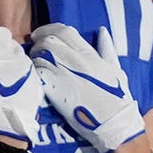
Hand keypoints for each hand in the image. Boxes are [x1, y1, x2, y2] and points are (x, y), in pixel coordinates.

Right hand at [0, 27, 42, 142]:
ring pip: (21, 59)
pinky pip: (28, 74)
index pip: (1, 33)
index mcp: (4, 53)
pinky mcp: (37, 86)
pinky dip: (20, 75)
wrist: (6, 127)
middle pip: (12, 45)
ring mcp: (32, 73)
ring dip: (11, 61)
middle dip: (1, 48)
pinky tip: (11, 86)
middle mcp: (22, 59)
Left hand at [29, 24, 144, 152]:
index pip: (65, 31)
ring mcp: (63, 74)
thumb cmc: (118, 97)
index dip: (50, 29)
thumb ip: (107, 49)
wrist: (113, 122)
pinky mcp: (54, 90)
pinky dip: (34, 70)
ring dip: (35, 55)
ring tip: (37, 61)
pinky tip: (37, 74)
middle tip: (36, 47)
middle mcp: (75, 60)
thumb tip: (102, 31)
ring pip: (40, 54)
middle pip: (49, 39)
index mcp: (90, 54)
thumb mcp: (116, 69)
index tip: (43, 34)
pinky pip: (37, 71)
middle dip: (39, 41)